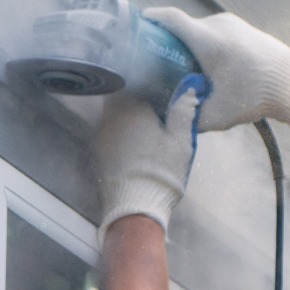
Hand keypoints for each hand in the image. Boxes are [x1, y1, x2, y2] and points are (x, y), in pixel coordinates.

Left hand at [95, 75, 208, 236]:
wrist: (135, 209)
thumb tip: (190, 88)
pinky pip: (111, 133)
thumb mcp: (182, 141)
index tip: (160, 84)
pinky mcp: (99, 153)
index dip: (147, 80)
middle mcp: (111, 117)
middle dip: (137, 98)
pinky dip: (122, 133)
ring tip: (149, 126)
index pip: (134, 80)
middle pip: (121, 96)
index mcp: (132, 108)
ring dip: (129, 116)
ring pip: (114, 115)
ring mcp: (102, 136)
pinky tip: (137, 144)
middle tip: (157, 105)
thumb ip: (184, 110)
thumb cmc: (161, 173)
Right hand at [142, 7, 289, 130]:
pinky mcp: (244, 29)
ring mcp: (233, 24)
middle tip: (159, 61)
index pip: (169, 19)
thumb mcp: (217, 115)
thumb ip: (190, 118)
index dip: (149, 21)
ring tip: (186, 68)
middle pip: (182, 27)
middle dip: (168, 43)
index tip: (137, 28)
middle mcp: (218, 25)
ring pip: (200, 30)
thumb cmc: (256, 98)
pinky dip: (207, 45)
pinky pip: (216, 33)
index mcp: (207, 40)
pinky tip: (209, 66)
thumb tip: (172, 121)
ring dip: (190, 46)